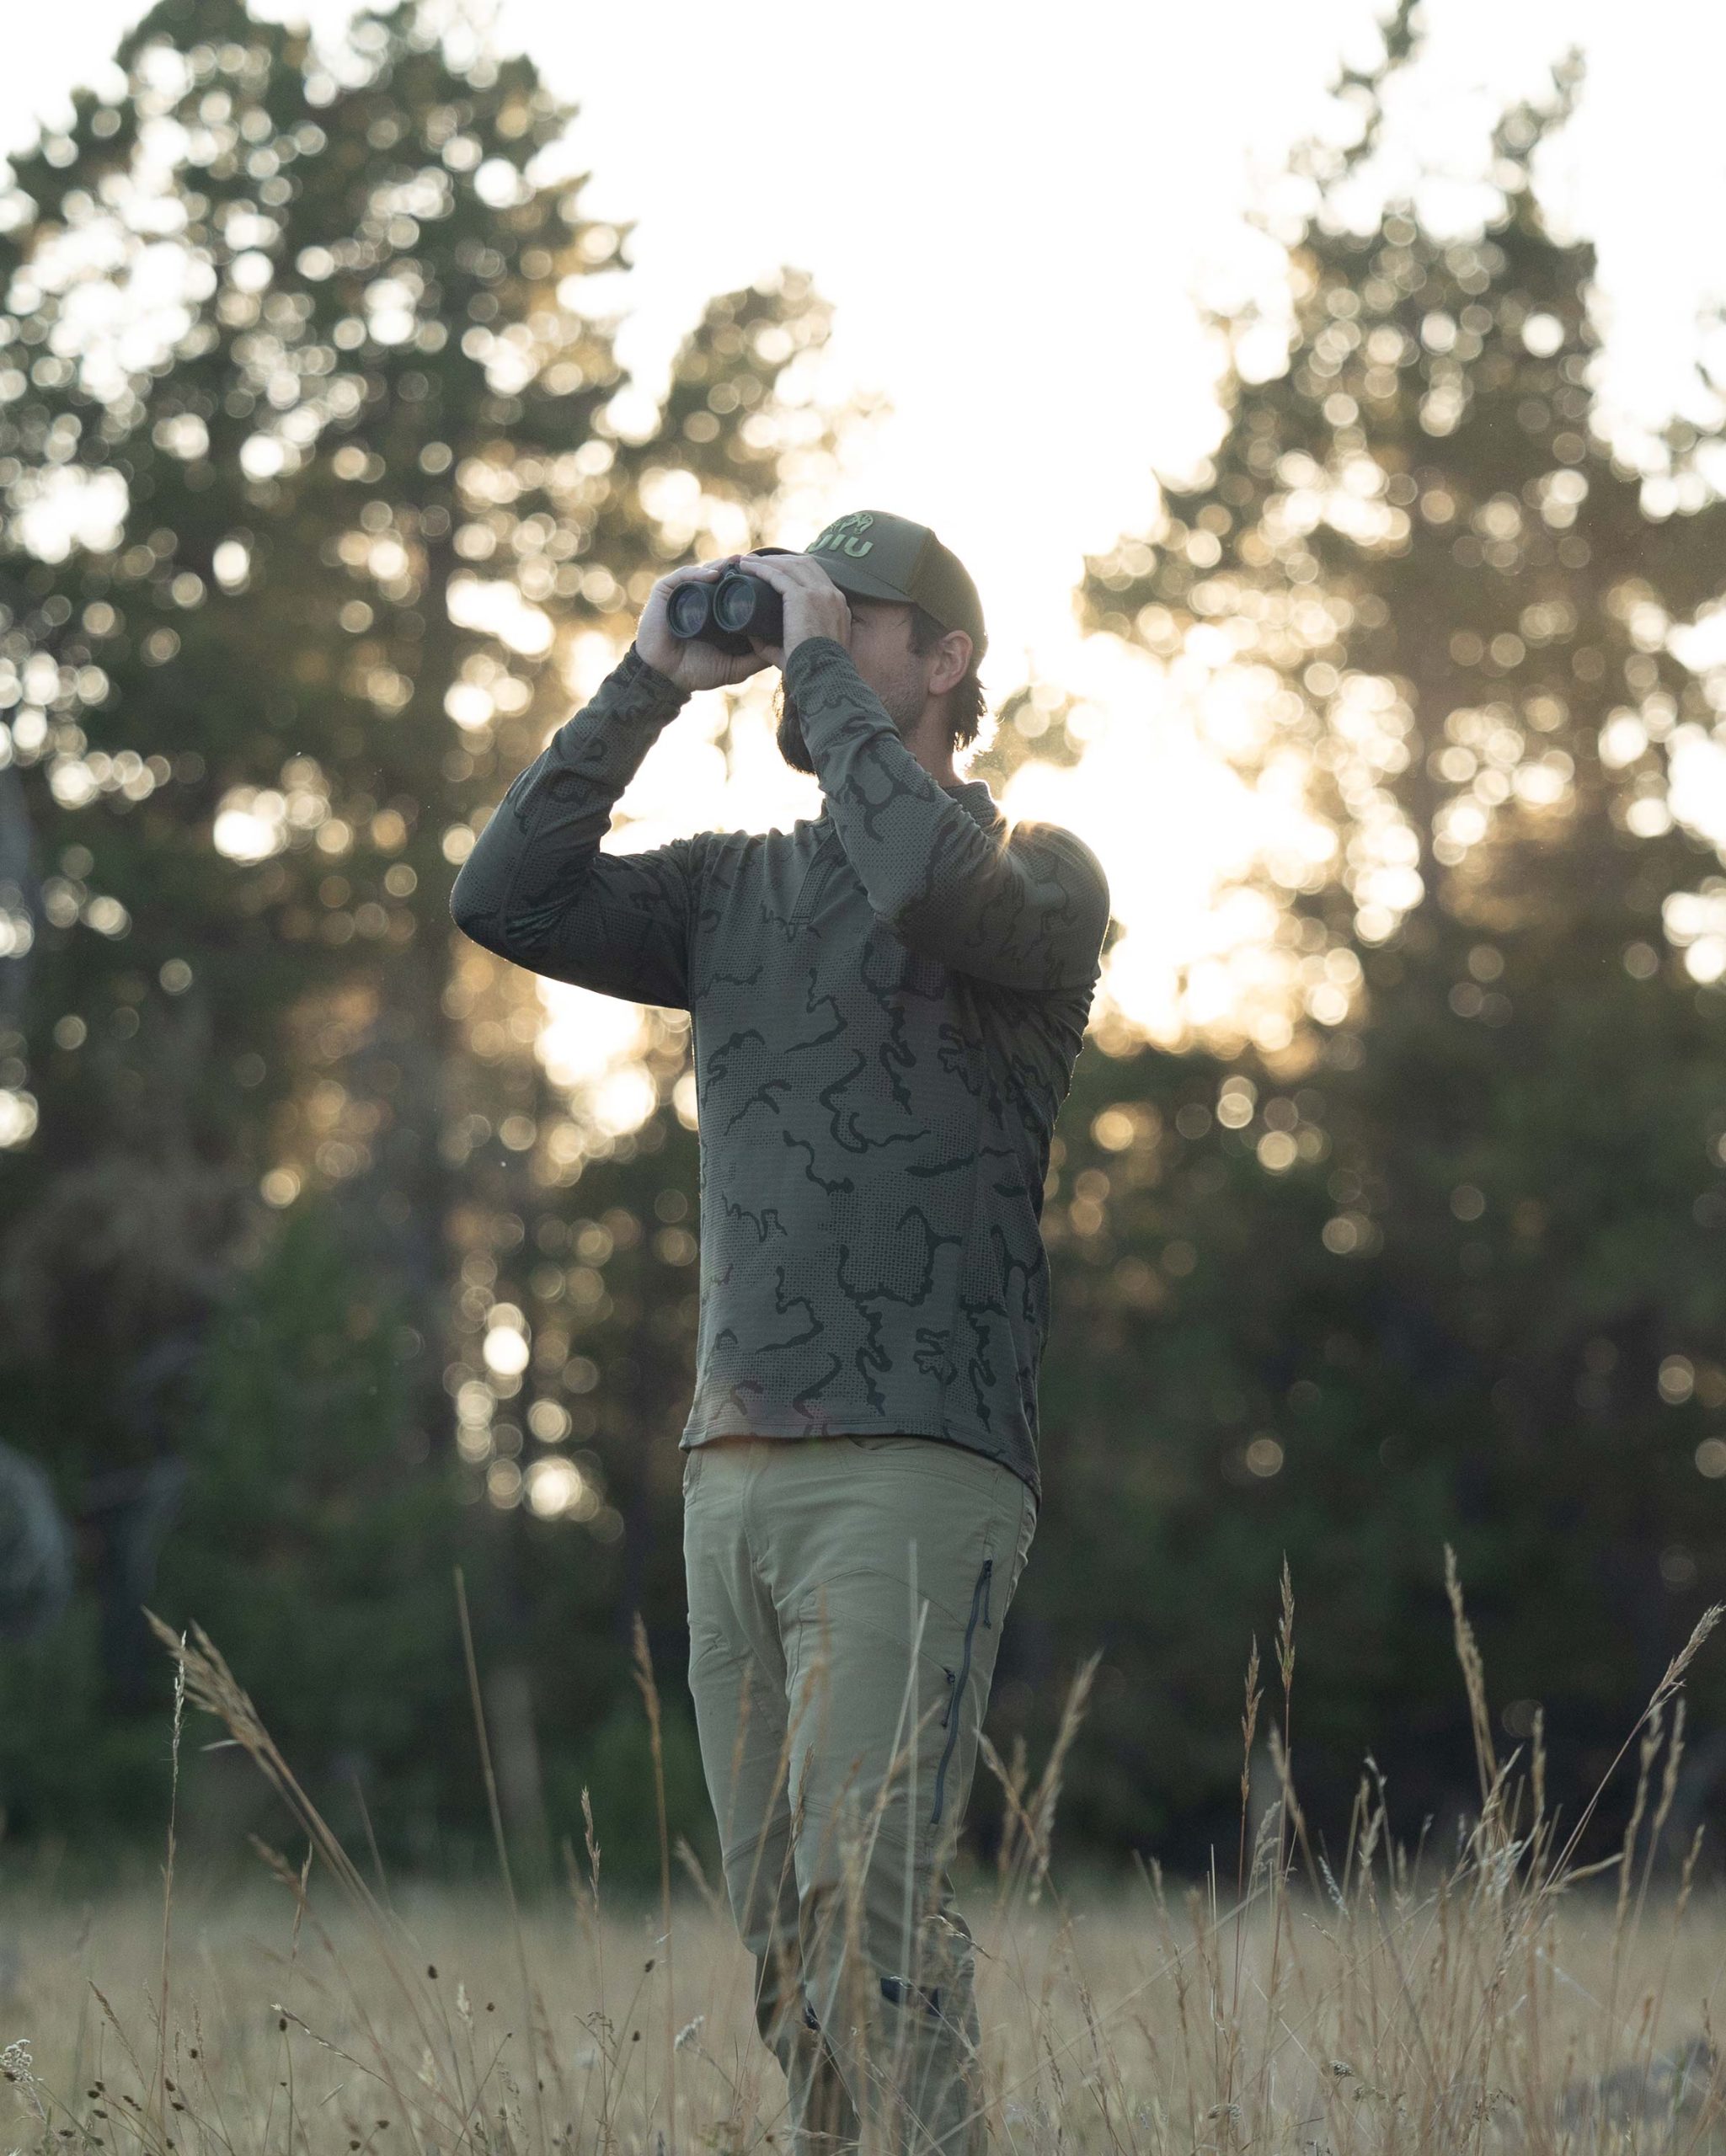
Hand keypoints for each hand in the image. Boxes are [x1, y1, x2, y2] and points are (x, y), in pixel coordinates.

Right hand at [634, 555, 774, 692]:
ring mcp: (683, 592)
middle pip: (722, 575)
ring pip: (705, 572)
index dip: (751, 580)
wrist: (664, 678)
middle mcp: (700, 597)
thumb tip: (784, 651)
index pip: (734, 587)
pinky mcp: (666, 591)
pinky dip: (699, 573)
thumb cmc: (695, 672)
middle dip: (739, 569)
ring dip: (723, 566)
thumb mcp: (734, 667)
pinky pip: (684, 576)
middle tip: (759, 566)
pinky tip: (714, 574)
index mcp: (715, 609)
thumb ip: (756, 660)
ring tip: (740, 565)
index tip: (771, 577)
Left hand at [732, 550, 851, 668]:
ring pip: (791, 565)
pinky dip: (762, 569)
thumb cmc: (811, 672)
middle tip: (758, 563)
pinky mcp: (803, 597)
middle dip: (780, 560)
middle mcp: (832, 594)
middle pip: (804, 563)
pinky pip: (779, 575)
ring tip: (747, 562)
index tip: (776, 572)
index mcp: (838, 606)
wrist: (823, 677)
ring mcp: (820, 593)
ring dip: (768, 561)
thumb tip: (752, 635)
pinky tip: (748, 568)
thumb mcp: (801, 651)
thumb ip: (776, 643)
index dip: (795, 570)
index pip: (817, 577)